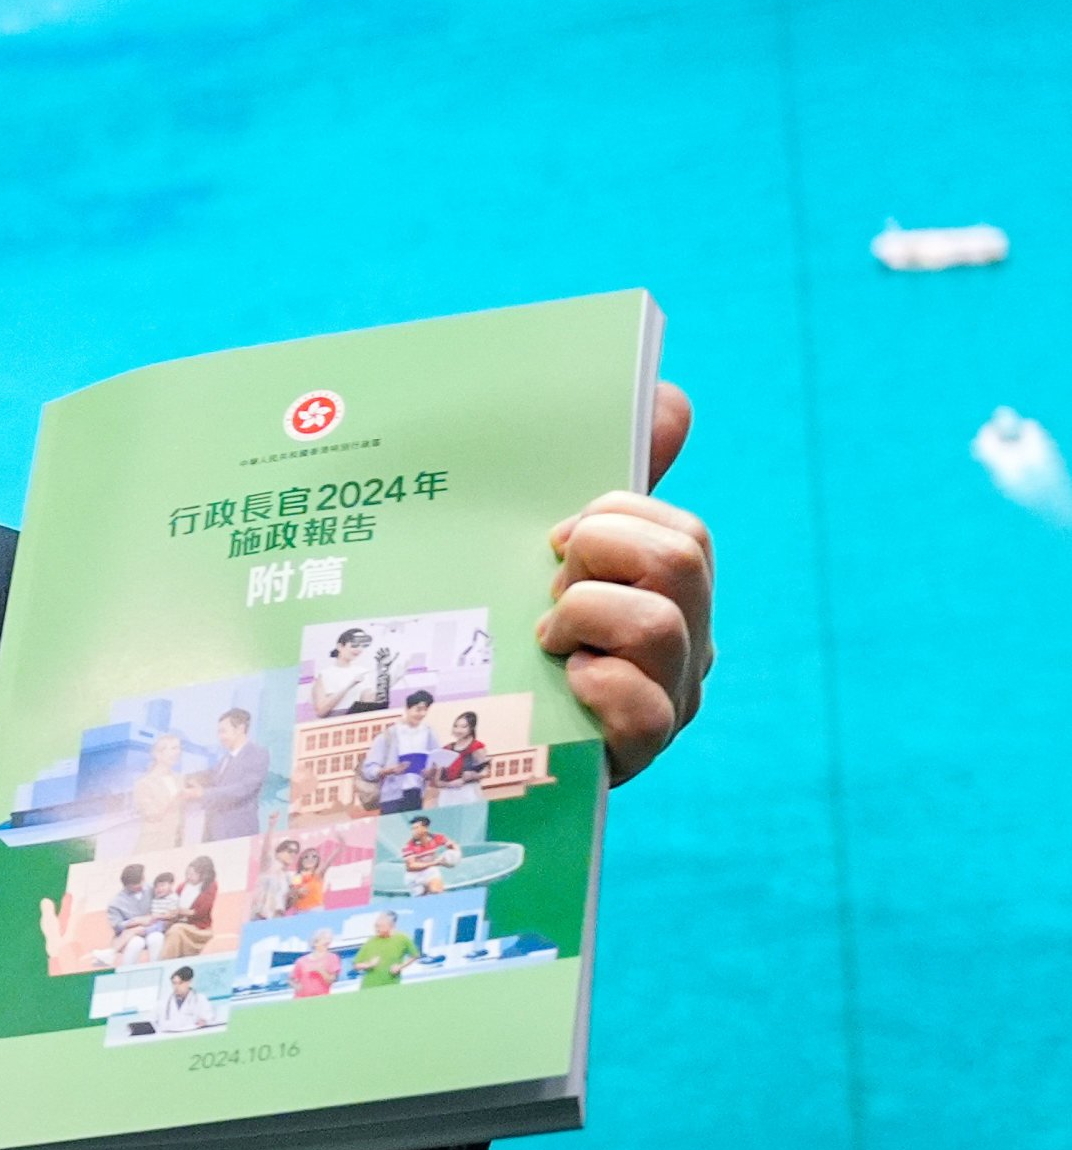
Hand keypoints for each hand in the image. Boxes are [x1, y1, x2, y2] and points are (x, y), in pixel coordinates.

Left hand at [538, 382, 713, 785]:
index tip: (555, 538)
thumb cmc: (505, 639)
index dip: (613, 518)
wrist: (465, 751)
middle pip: (682, 559)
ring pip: (659, 625)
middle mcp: (683, 645)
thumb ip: (591, 490)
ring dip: (584, 614)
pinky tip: (561, 686)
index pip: (679, 530)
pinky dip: (593, 685)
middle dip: (599, 554)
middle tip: (547, 588)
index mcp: (665, 594)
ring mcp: (669, 700)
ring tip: (545, 638)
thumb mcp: (536, 555)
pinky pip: (641, 706)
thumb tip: (668, 396)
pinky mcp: (638, 752)